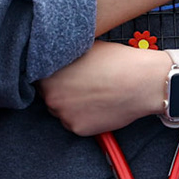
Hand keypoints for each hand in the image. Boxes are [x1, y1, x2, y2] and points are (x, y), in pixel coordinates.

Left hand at [38, 41, 166, 135]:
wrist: (140, 82)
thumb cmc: (117, 61)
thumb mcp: (84, 49)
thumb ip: (65, 57)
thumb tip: (58, 59)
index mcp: (49, 74)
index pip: (38, 77)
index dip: (51, 75)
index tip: (62, 74)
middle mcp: (51, 97)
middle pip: (48, 96)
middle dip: (61, 90)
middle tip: (81, 84)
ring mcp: (64, 115)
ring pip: (62, 111)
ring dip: (72, 105)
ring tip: (93, 94)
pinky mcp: (78, 129)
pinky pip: (75, 123)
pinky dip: (84, 116)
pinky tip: (99, 105)